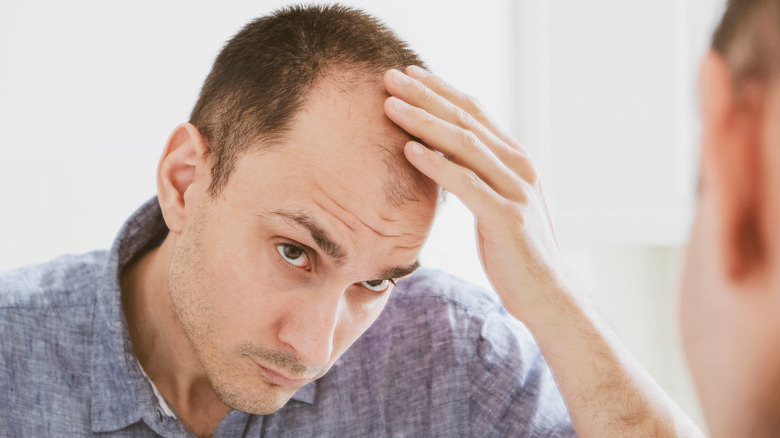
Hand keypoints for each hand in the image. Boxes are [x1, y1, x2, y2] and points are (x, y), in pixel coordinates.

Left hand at [383, 66, 575, 322]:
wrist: (548, 294)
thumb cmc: (516, 250)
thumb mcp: (499, 203)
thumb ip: (481, 175)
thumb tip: (447, 156)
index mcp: (516, 159)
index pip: (475, 112)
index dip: (440, 90)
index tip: (409, 74)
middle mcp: (520, 166)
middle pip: (466, 119)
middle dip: (425, 96)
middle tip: (390, 76)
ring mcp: (516, 190)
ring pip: (464, 144)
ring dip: (423, 122)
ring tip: (390, 106)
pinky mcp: (507, 217)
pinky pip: (466, 184)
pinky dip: (437, 164)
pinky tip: (410, 150)